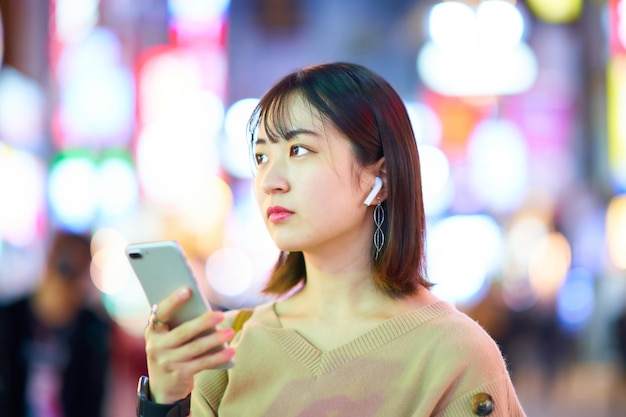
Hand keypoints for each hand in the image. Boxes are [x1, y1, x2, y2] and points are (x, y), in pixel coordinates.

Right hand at [144, 287, 235, 403]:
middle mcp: (156, 346)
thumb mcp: (168, 338)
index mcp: (153, 331)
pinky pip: (202, 363)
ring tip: (230, 331)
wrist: (163, 386)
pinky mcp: (179, 374)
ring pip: (195, 348)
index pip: (161, 313)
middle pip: (183, 332)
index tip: (187, 290)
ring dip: (215, 339)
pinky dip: (218, 357)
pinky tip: (231, 351)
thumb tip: (204, 310)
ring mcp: (167, 362)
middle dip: (203, 323)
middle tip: (221, 315)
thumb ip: (179, 324)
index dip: (173, 301)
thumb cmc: (171, 351)